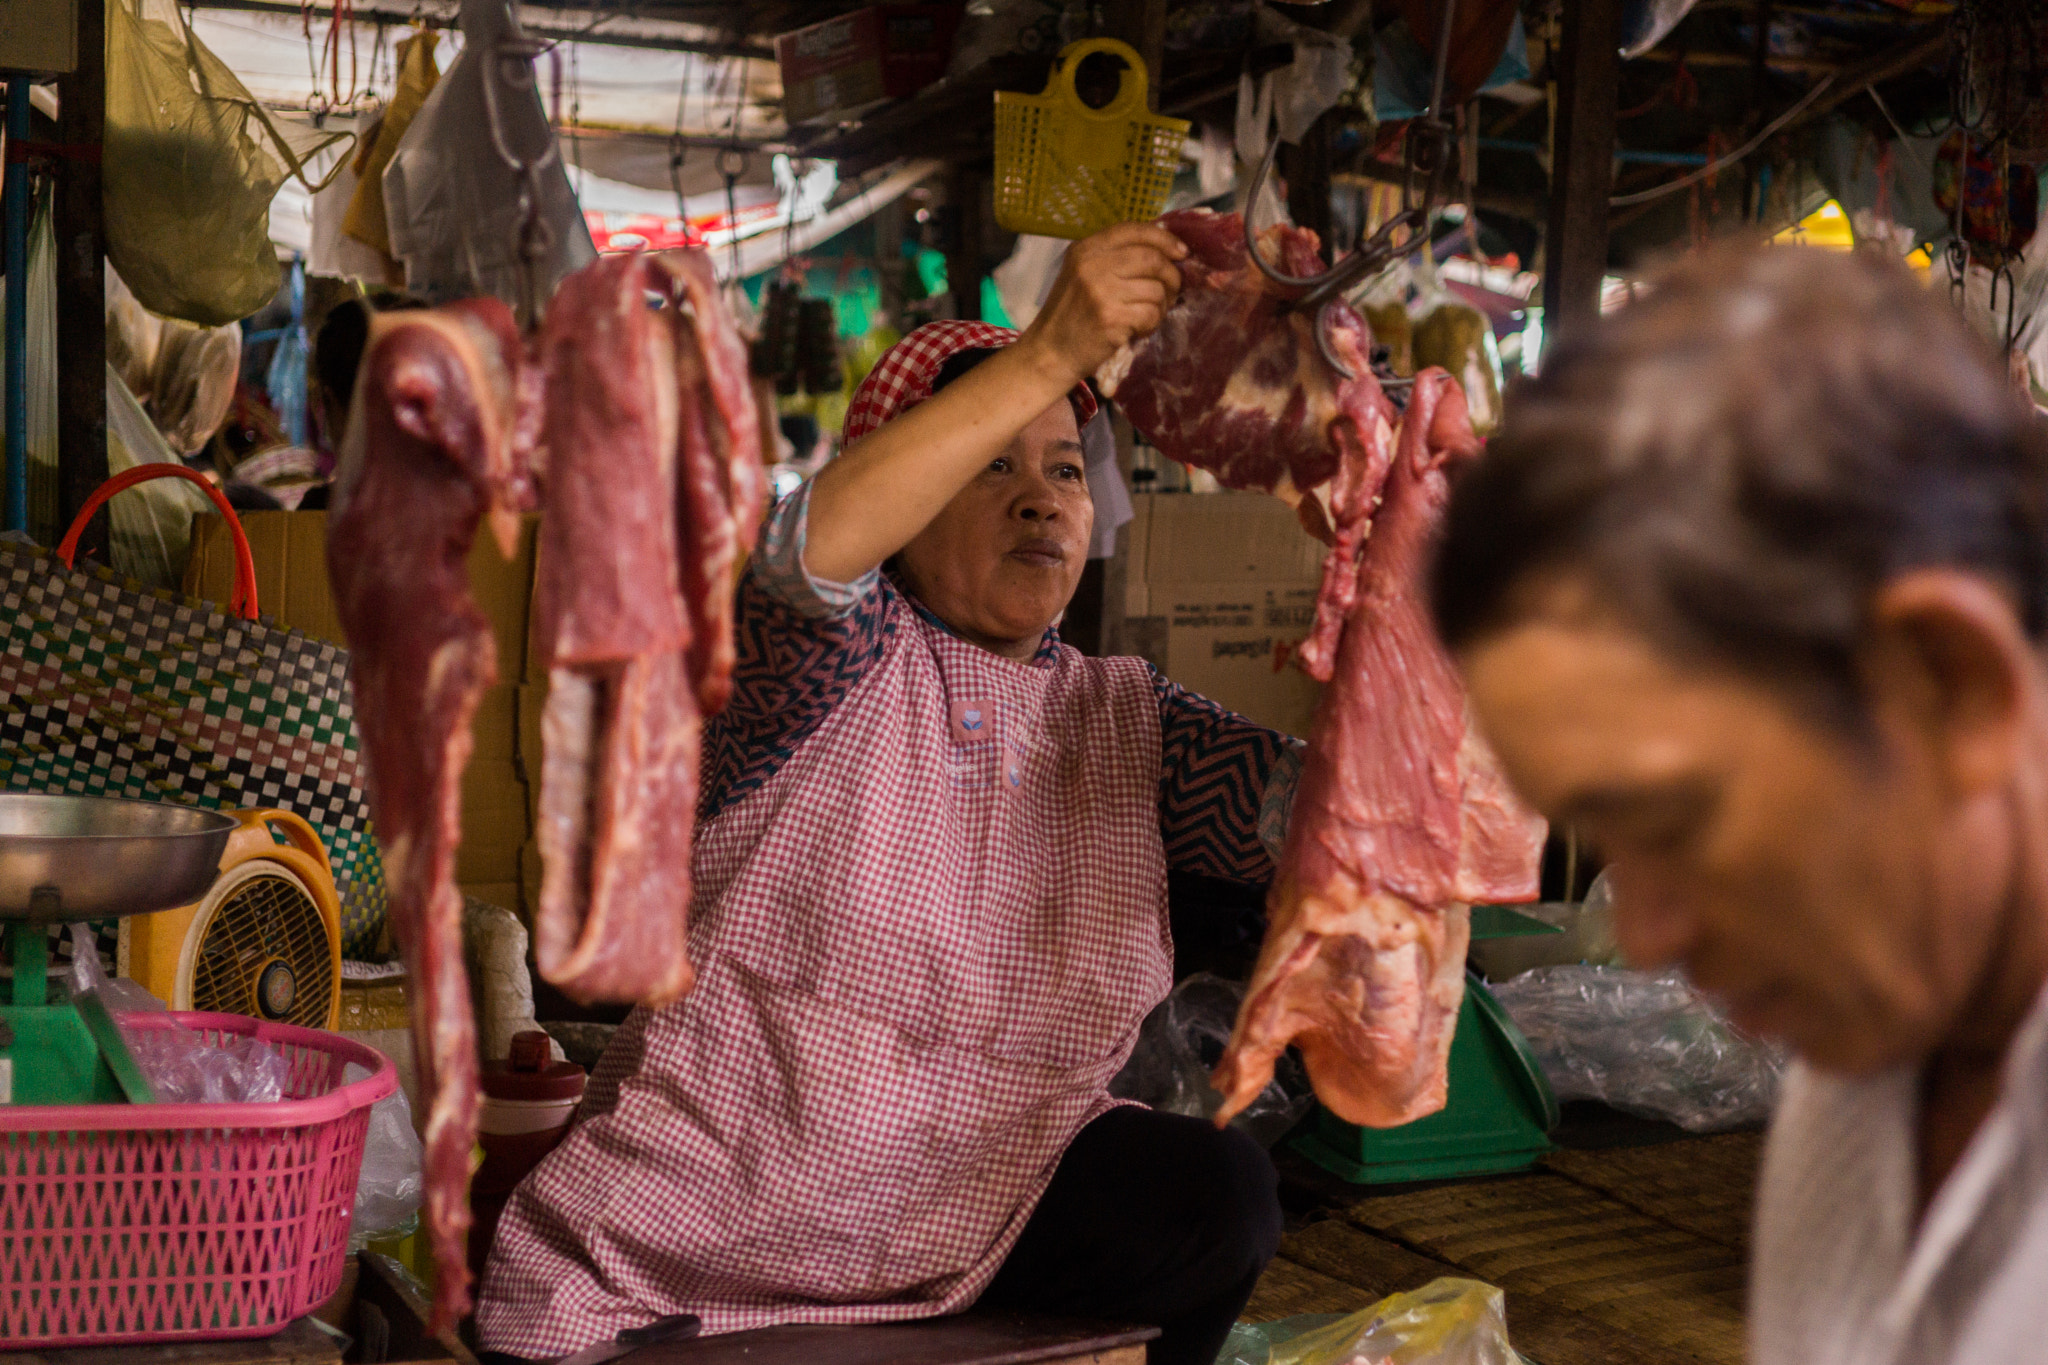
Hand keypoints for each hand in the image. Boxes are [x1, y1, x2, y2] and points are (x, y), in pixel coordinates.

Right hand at [1016, 223, 1185, 387]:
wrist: (1050, 352)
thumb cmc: (1072, 314)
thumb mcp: (1084, 274)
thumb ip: (1115, 258)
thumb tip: (1166, 251)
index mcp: (1086, 248)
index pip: (1134, 230)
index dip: (1164, 238)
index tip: (1181, 252)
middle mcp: (1092, 265)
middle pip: (1152, 258)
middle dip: (1172, 275)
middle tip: (1172, 291)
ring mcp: (1101, 291)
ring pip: (1156, 288)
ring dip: (1162, 305)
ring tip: (1148, 314)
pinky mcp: (1111, 318)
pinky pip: (1152, 314)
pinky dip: (1152, 323)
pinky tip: (1139, 329)